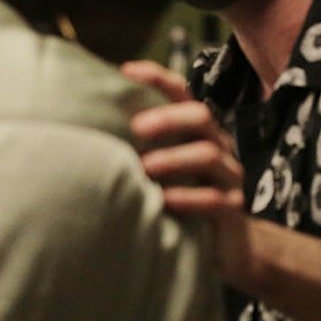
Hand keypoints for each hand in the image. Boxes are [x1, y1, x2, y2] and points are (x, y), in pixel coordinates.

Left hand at [120, 60, 250, 283]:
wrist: (230, 249)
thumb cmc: (185, 202)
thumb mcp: (165, 173)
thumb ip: (141, 151)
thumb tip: (88, 132)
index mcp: (198, 133)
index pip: (182, 94)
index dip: (158, 78)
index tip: (125, 72)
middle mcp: (218, 148)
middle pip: (201, 116)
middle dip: (168, 118)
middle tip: (137, 128)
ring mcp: (229, 178)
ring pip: (209, 155)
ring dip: (174, 159)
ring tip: (145, 168)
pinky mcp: (233, 210)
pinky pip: (215, 199)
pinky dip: (188, 199)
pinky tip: (164, 201)